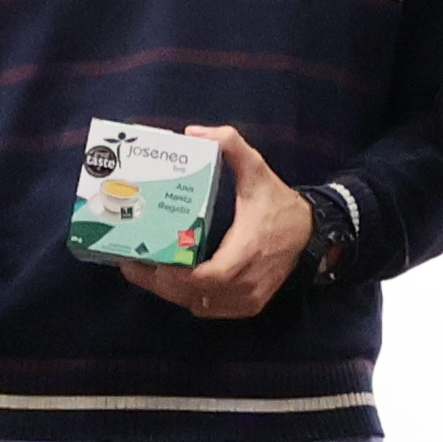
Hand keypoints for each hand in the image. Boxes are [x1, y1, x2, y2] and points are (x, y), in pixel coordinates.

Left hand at [120, 123, 308, 319]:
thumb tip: (193, 132)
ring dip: (170, 292)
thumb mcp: (257, 169)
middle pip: (192, 295)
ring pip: (197, 304)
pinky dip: (188, 298)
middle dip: (158, 283)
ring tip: (145, 271)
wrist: (311, 233)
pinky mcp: (248, 306)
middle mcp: (246, 282)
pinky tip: (171, 282)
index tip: (145, 260)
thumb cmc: (279, 204)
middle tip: (131, 264)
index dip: (173, 276)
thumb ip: (231, 145)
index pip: (205, 277)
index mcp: (246, 251)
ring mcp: (248, 299)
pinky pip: (209, 308)